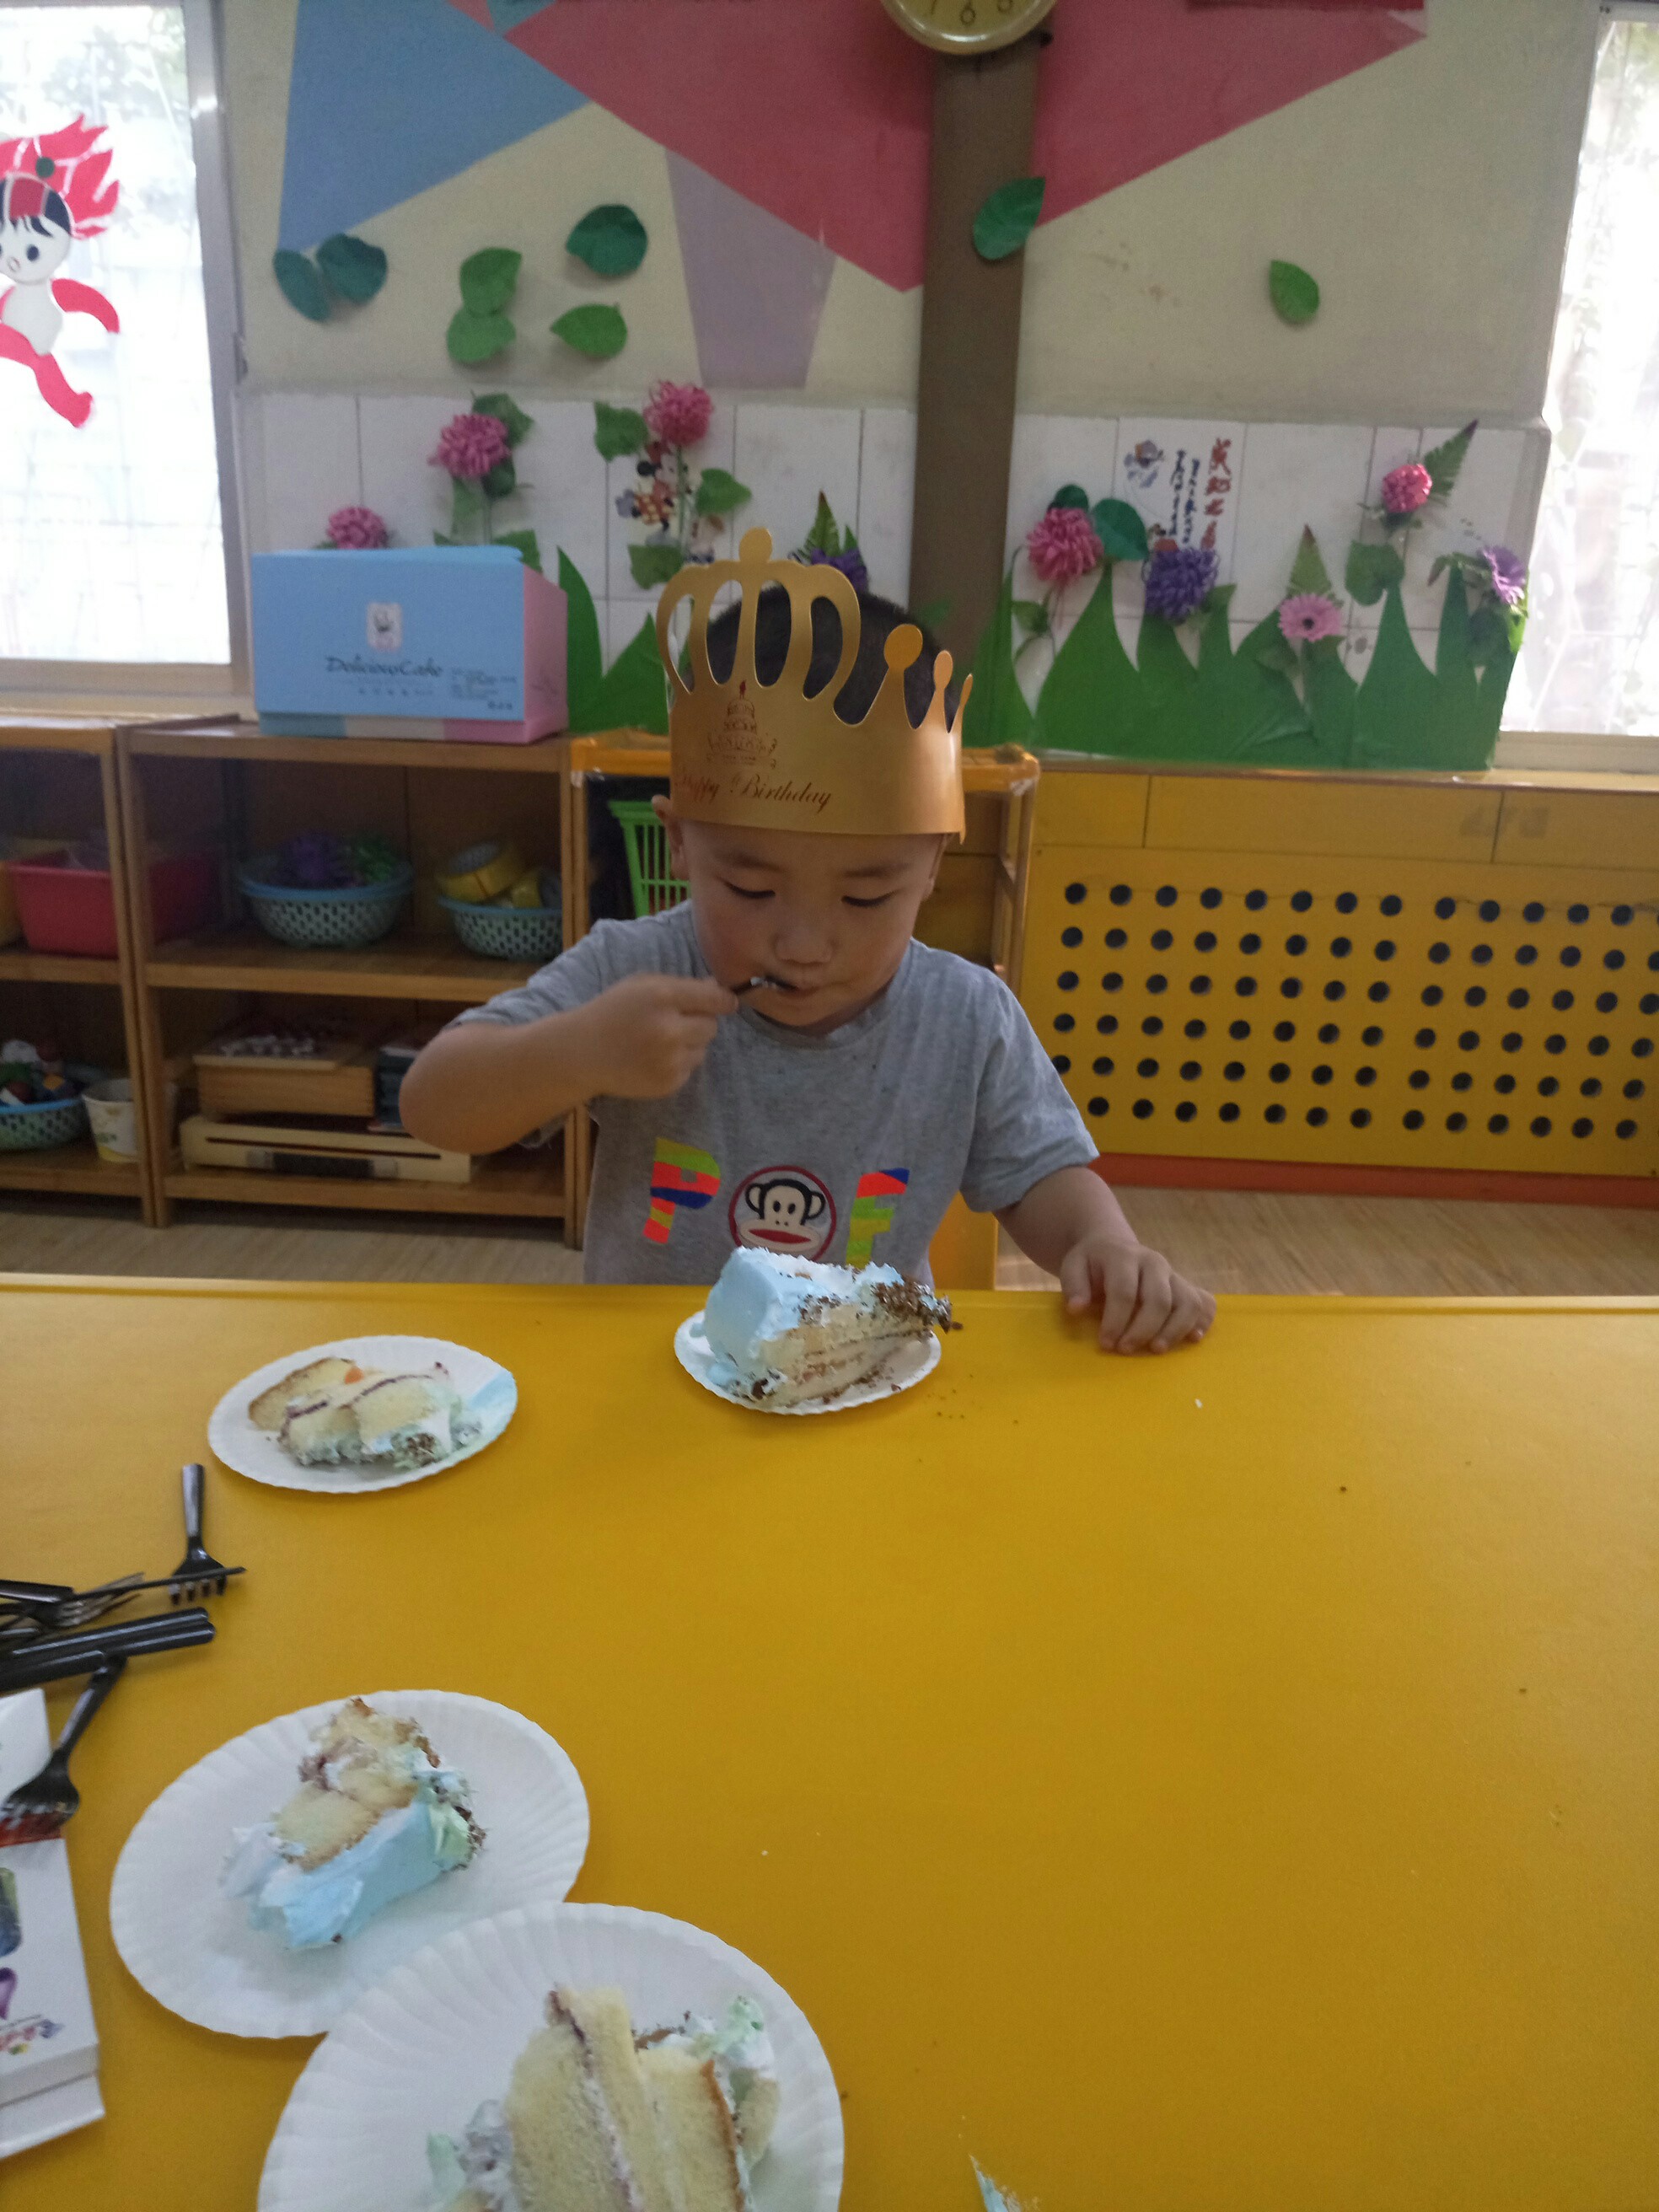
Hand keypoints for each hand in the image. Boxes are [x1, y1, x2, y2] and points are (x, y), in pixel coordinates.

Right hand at [578, 973, 736, 1098]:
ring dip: (690, 1044)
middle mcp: (669, 1029)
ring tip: (660, 1041)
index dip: (724, 1000)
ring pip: (703, 1049)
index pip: (713, 998)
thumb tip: (717, 990)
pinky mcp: (668, 1083)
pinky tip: (653, 1058)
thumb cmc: (612, 1012)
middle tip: (677, 1022)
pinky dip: (679, 1063)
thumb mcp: (641, 986)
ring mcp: (669, 1060)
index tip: (729, 1002)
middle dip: (700, 1022)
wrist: (581, 1053)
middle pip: (712, 1026)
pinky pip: (690, 1069)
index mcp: (662, 997)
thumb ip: (680, 986)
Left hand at [1058, 1233, 1215, 1352]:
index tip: (1105, 1344)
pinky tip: (1192, 1339)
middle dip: (1143, 1329)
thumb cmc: (1092, 1263)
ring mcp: (1174, 1274)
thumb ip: (1074, 1285)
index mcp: (1125, 1256)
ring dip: (1175, 1330)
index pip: (1124, 1291)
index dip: (1116, 1320)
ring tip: (1156, 1350)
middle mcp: (1154, 1263)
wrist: (1112, 1246)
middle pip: (1159, 1299)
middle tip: (1125, 1350)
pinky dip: (1203, 1321)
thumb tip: (1077, 1308)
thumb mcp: (1073, 1266)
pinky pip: (1204, 1302)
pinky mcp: (1186, 1286)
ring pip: (1188, 1302)